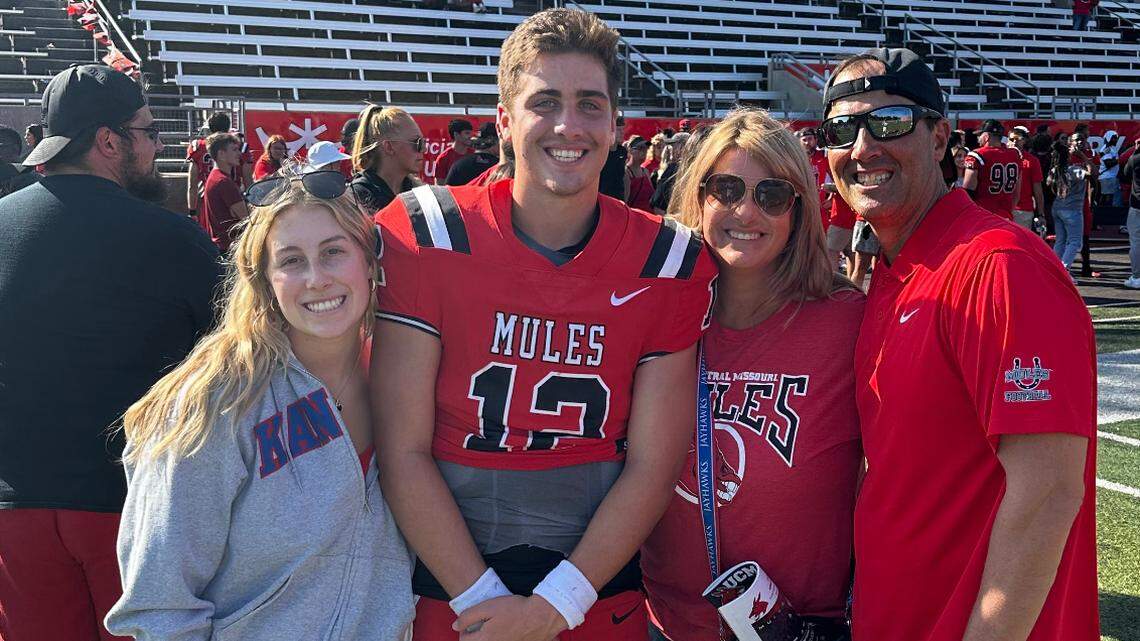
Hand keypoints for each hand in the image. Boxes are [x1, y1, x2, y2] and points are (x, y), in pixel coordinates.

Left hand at [454, 594, 568, 640]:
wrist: (542, 616)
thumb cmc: (515, 609)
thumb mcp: (488, 607)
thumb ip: (468, 617)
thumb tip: (455, 626)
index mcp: (485, 640)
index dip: (464, 631)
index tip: (470, 624)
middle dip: (475, 638)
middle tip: (481, 626)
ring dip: (488, 638)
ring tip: (493, 628)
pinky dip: (501, 638)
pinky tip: (506, 631)